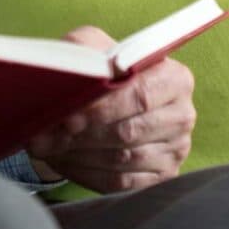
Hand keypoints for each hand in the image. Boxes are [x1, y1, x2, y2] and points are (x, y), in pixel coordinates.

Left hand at [25, 26, 195, 192]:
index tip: (70, 115)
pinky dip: (85, 171)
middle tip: (48, 133)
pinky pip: (121, 182)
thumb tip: (76, 81)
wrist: (100, 93)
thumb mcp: (88, 46)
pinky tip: (61, 158)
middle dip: (84, 134)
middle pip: (130, 132)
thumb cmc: (95, 66)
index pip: (140, 96)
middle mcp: (182, 115)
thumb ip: (85, 56)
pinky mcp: (161, 176)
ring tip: (46, 144)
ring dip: (78, 153)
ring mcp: (176, 149)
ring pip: (122, 159)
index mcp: (174, 78)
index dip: (103, 108)